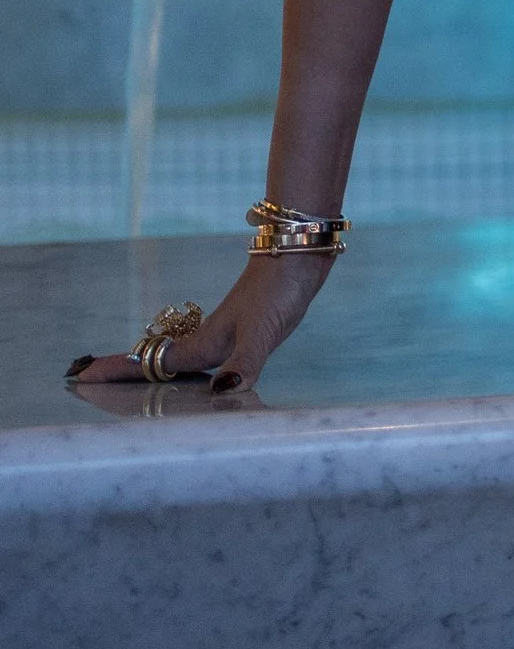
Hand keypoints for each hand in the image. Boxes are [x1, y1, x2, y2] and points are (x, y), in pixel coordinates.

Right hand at [68, 248, 338, 397]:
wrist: (298, 256)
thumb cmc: (278, 293)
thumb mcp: (262, 331)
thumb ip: (245, 363)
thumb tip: (223, 392)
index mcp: (204, 345)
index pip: (151, 363)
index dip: (116, 371)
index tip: (80, 377)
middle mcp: (208, 340)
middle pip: (155, 361)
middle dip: (122, 372)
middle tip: (86, 381)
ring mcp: (223, 334)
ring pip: (175, 357)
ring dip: (149, 367)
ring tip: (126, 380)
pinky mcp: (241, 329)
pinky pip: (199, 353)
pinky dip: (181, 362)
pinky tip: (192, 371)